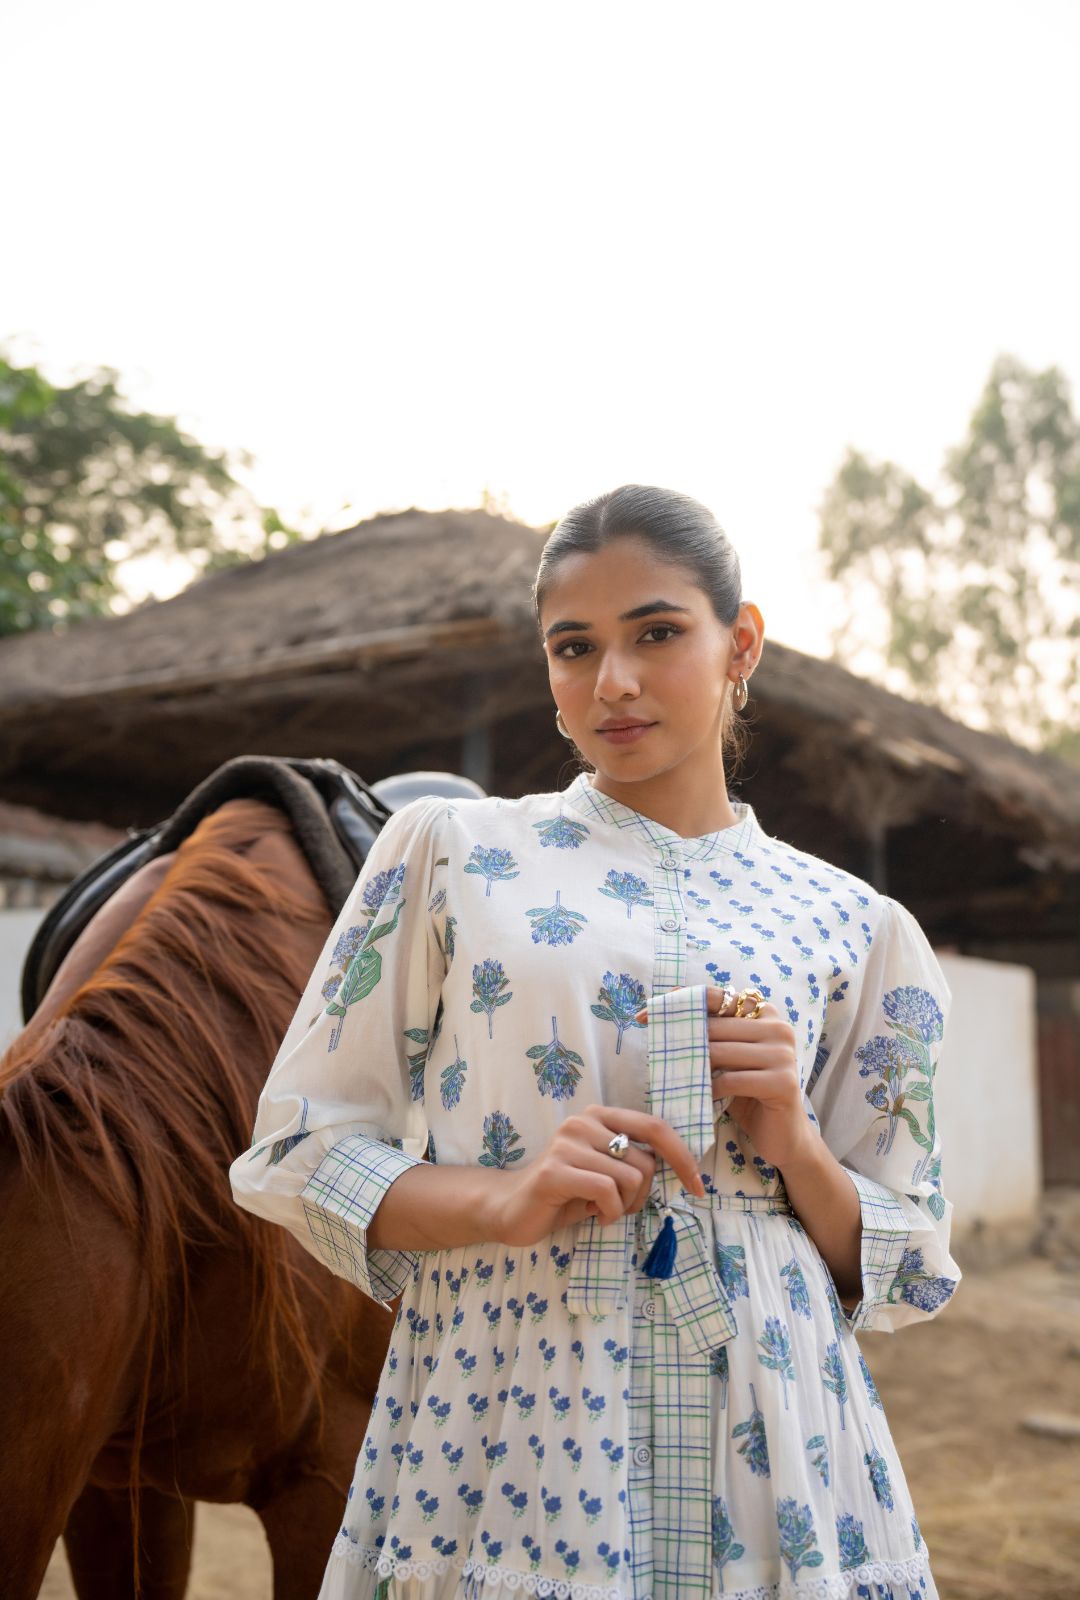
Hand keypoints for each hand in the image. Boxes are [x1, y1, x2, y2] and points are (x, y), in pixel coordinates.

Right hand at [496, 1104, 705, 1246]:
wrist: (512, 1209)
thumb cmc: (567, 1193)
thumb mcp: (606, 1173)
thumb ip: (634, 1162)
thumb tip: (683, 1169)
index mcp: (600, 1116)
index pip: (655, 1127)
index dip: (683, 1158)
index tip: (698, 1188)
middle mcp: (583, 1122)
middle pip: (646, 1161)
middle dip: (642, 1195)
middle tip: (620, 1207)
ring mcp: (567, 1144)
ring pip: (630, 1178)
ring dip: (625, 1206)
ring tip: (603, 1210)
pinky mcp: (555, 1171)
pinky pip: (607, 1192)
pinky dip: (611, 1213)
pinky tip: (594, 1216)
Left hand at [636, 987, 809, 1170]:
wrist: (783, 1135)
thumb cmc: (748, 1092)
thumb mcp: (727, 1057)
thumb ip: (709, 1031)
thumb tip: (666, 1001)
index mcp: (766, 1013)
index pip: (716, 997)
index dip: (678, 1003)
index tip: (642, 1016)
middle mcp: (779, 1028)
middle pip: (715, 1026)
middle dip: (680, 1038)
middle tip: (652, 1051)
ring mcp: (783, 1055)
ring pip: (720, 1052)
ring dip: (692, 1065)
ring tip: (673, 1076)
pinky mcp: (783, 1082)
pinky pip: (731, 1080)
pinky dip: (708, 1089)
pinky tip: (698, 1097)